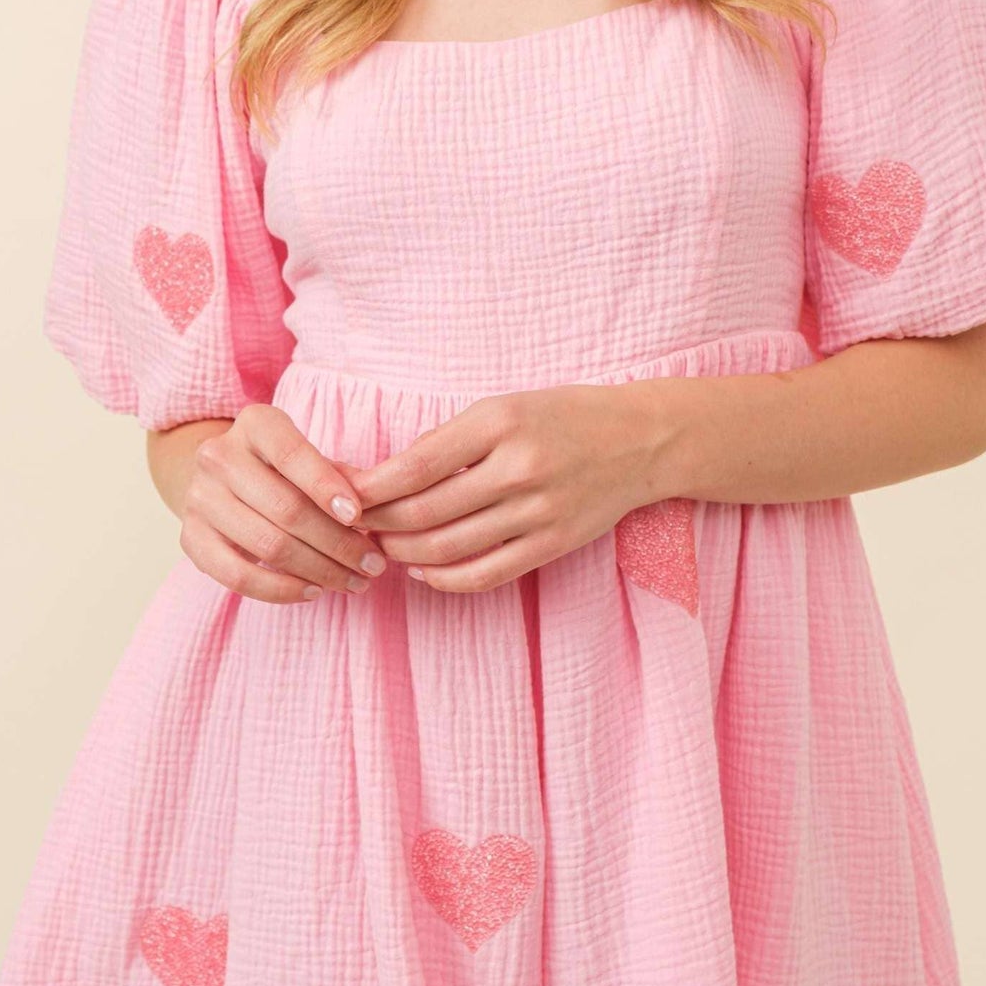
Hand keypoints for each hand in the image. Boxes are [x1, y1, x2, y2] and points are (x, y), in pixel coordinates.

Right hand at [177, 404, 387, 603]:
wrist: (219, 480)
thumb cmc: (281, 469)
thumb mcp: (309, 457)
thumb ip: (340, 476)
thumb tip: (373, 505)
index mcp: (254, 423)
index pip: (291, 454)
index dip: (326, 486)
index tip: (360, 516)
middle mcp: (219, 455)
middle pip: (285, 508)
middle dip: (338, 543)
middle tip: (373, 565)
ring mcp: (199, 498)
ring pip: (267, 545)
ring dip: (320, 571)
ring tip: (354, 582)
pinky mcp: (190, 538)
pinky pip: (237, 576)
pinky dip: (280, 590)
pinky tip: (313, 591)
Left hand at [342, 384, 670, 593]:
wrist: (641, 440)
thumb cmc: (562, 416)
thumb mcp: (504, 407)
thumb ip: (450, 440)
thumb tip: (385, 476)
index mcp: (500, 422)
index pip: (415, 465)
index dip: (370, 487)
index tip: (344, 494)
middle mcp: (518, 467)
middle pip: (424, 511)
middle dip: (379, 523)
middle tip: (354, 525)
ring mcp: (538, 511)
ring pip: (448, 547)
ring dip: (403, 552)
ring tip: (382, 546)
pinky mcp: (553, 545)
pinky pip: (485, 574)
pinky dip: (444, 578)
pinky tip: (422, 571)